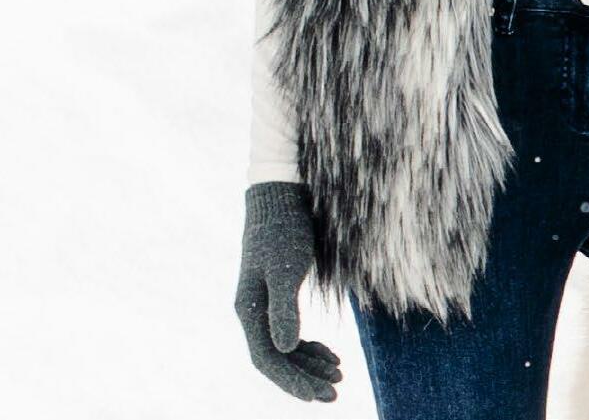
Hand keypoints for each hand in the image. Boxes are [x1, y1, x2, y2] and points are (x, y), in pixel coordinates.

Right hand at [234, 181, 343, 401]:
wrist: (282, 196)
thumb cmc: (284, 229)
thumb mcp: (286, 267)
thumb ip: (284, 308)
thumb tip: (285, 350)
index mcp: (248, 310)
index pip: (268, 359)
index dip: (292, 381)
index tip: (319, 394)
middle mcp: (252, 312)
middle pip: (277, 358)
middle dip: (304, 378)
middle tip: (335, 391)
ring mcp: (263, 304)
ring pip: (284, 348)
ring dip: (309, 364)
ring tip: (338, 373)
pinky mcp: (277, 294)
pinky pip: (290, 332)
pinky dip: (309, 346)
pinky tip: (329, 351)